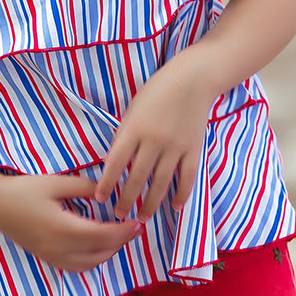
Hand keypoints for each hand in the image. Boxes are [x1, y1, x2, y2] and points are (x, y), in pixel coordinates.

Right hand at [0, 171, 142, 272]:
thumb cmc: (24, 189)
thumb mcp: (56, 182)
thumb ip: (85, 187)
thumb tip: (109, 191)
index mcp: (62, 228)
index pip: (103, 236)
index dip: (124, 231)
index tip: (137, 222)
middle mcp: (58, 247)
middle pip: (100, 252)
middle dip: (121, 242)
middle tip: (133, 228)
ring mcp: (51, 256)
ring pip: (90, 264)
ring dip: (108, 253)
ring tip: (118, 236)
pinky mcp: (47, 257)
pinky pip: (76, 267)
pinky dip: (93, 260)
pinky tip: (98, 246)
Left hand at [94, 63, 210, 220]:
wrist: (193, 78)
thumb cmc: (157, 92)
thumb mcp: (133, 110)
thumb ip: (125, 136)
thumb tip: (114, 164)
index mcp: (134, 128)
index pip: (115, 162)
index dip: (107, 183)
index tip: (100, 198)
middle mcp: (154, 140)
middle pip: (137, 178)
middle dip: (126, 200)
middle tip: (119, 214)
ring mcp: (176, 146)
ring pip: (161, 183)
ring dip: (151, 203)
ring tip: (142, 217)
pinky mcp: (194, 148)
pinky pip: (188, 177)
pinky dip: (182, 193)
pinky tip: (176, 206)